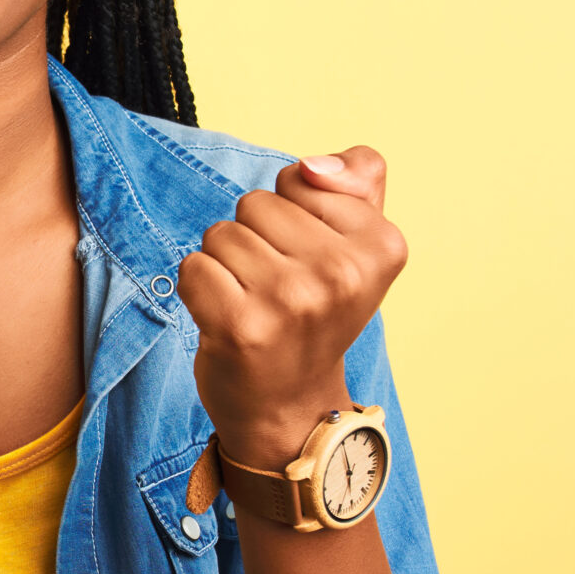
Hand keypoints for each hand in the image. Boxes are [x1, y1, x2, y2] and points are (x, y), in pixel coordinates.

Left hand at [176, 147, 406, 470]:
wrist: (291, 405)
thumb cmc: (318, 311)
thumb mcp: (359, 241)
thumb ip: (357, 179)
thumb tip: (310, 168)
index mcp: (381, 245)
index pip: (298, 178)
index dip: (292, 213)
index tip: (310, 261)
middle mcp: (341, 274)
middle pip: (254, 203)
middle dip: (255, 238)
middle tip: (277, 288)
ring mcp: (291, 302)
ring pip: (220, 234)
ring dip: (226, 265)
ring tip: (254, 304)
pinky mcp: (241, 327)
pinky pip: (192, 267)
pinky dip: (198, 289)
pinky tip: (225, 318)